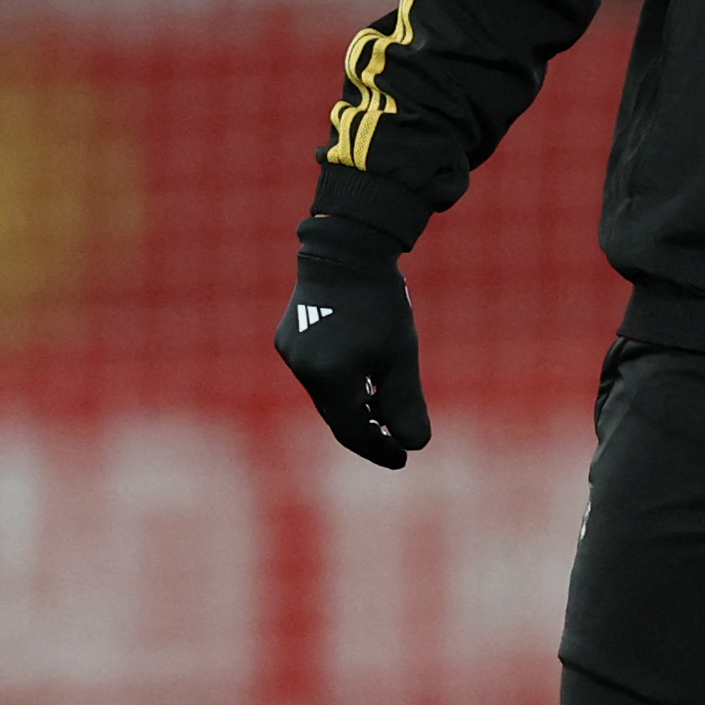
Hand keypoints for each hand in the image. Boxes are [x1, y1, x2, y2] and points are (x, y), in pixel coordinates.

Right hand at [275, 212, 430, 468]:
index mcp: (330, 377)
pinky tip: (362, 376)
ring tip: (382, 407)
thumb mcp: (401, 353)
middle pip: (337, 414)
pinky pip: (316, 371)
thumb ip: (406, 402)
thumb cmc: (379, 301)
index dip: (378, 448)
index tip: (402, 458)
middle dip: (367, 429)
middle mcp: (303, 369)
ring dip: (353, 404)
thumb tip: (417, 445)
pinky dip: (339, 381)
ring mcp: (291, 351)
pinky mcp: (288, 336)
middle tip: (396, 440)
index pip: (352, 431)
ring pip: (326, 392)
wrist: (348, 247)